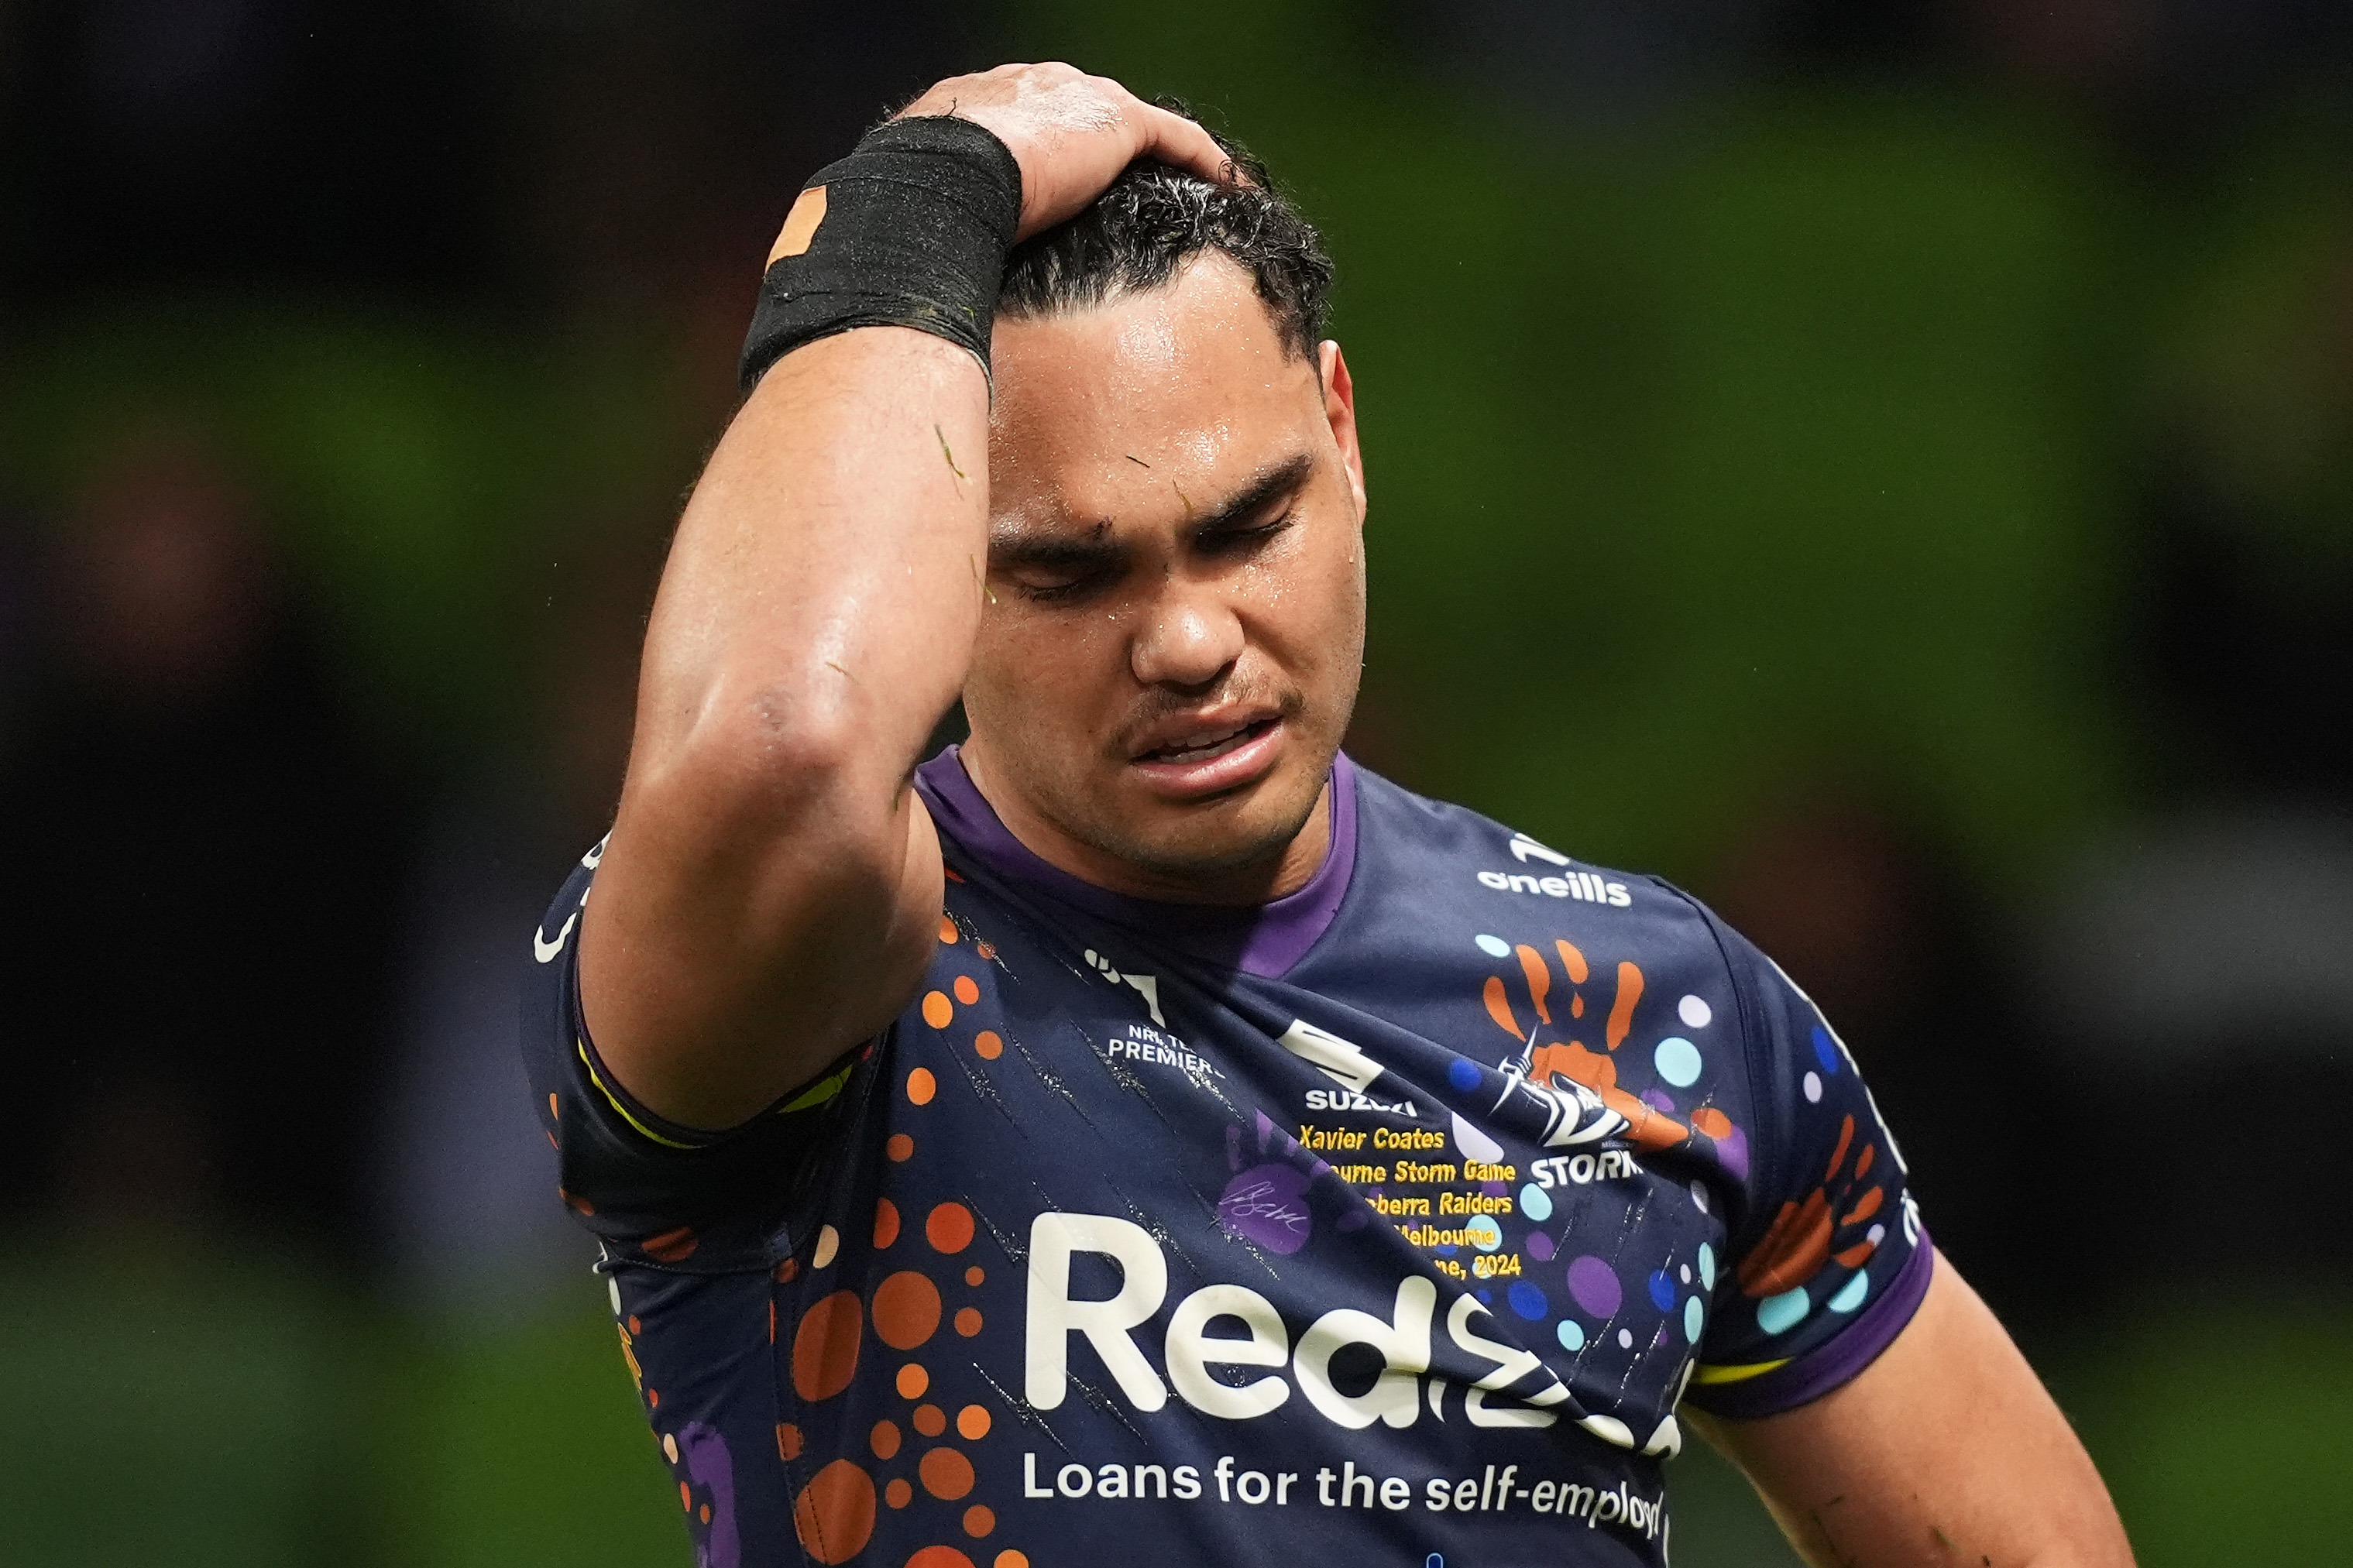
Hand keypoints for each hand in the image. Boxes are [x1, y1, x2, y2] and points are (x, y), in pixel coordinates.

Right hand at [895, 63, 1233, 239]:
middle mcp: (1026, 86)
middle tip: (1125, 186)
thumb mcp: (918, 210)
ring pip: (1129, 120)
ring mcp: (1072, 97)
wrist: (939, 180)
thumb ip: (934, 224)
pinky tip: (1225, 186)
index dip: (1046, 150)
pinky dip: (1201, 158)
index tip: (1059, 184)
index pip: (1022, 118)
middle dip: (1103, 143)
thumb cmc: (914, 205)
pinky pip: (1173, 136)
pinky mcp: (1114, 120)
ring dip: (1157, 150)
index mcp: (973, 103)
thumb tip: (921, 274)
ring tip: (1184, 185)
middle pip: (1080, 111)